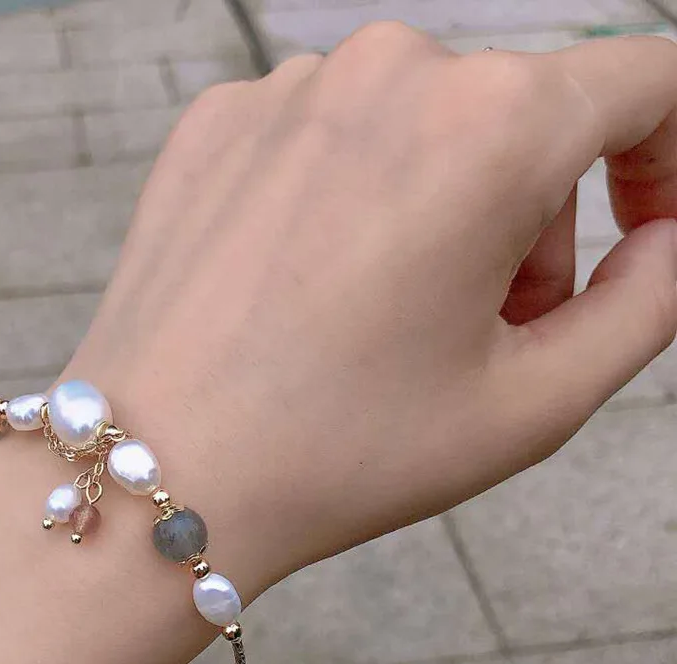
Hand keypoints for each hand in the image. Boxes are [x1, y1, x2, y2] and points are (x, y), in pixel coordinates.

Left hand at [64, 26, 676, 596]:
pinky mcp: (215, 124)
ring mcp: (286, 89)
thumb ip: (652, 302)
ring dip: (440, 207)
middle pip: (522, 116)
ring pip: (421, 124)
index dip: (667, 162)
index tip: (640, 235)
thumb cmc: (341, 453)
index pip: (644, 83)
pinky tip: (306, 292)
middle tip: (486, 333)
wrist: (158, 472)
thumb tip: (672, 237)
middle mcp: (388, 71)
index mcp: (490, 125)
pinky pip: (327, 138)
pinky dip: (347, 199)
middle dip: (536, 218)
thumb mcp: (535, 403)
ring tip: (388, 321)